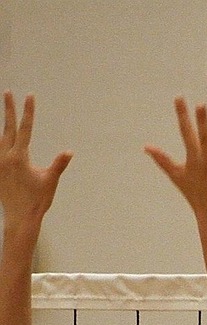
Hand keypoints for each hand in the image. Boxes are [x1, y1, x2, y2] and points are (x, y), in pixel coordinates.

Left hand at [0, 92, 71, 224]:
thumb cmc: (37, 200)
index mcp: (19, 157)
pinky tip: (1, 138)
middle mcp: (5, 156)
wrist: (20, 217)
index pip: (24, 128)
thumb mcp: (50, 181)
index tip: (29, 97)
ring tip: (5, 114)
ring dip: (3, 126)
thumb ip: (58, 164)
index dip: (27, 112)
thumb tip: (68, 152)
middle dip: (9, 110)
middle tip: (8, 93)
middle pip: (7, 127)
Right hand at [145, 98, 206, 222]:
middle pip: (205, 136)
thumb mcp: (176, 175)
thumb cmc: (194, 193)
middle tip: (201, 104)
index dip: (182, 115)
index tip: (179, 98)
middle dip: (202, 121)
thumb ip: (162, 159)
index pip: (185, 132)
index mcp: (193, 157)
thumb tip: (146, 147)